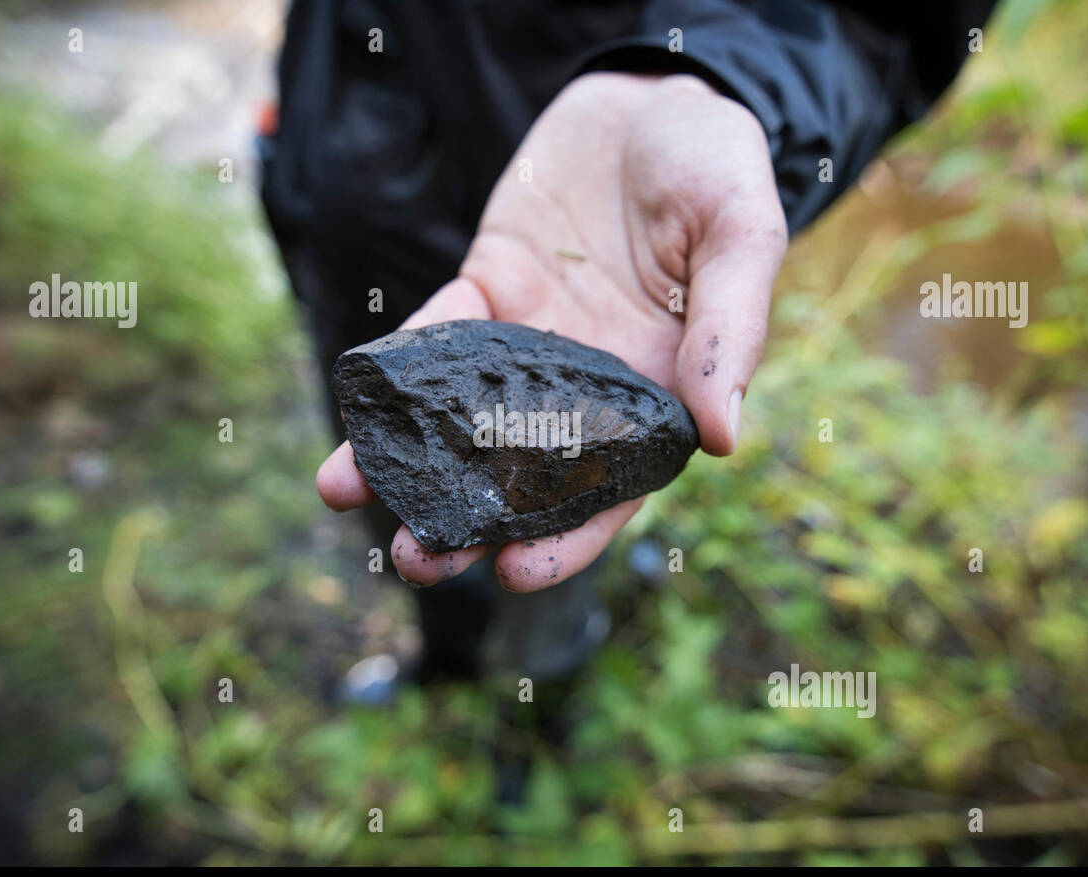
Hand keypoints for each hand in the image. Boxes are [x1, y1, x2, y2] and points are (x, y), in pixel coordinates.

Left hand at [317, 72, 787, 591]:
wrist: (655, 92)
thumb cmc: (716, 165)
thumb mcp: (743, 235)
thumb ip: (728, 331)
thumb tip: (724, 438)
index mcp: (657, 392)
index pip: (610, 486)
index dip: (567, 537)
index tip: (515, 573)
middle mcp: (585, 384)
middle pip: (521, 475)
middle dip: (464, 523)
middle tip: (412, 559)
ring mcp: (528, 342)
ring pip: (461, 419)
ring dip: (406, 462)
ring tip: (345, 492)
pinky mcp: (486, 290)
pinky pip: (435, 335)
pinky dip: (395, 370)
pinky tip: (354, 406)